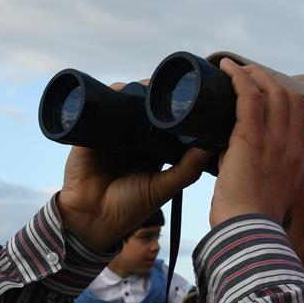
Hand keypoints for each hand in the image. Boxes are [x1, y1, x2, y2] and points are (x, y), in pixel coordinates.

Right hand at [57, 82, 211, 250]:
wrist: (93, 218)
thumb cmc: (130, 207)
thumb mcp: (165, 186)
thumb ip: (188, 167)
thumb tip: (212, 143)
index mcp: (151, 150)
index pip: (165, 123)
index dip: (175, 110)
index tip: (190, 94)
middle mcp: (132, 140)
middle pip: (145, 109)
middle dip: (155, 96)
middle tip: (169, 84)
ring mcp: (112, 134)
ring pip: (125, 104)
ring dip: (135, 91)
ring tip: (148, 86)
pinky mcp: (92, 131)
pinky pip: (101, 108)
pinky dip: (111, 96)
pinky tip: (123, 90)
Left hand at [209, 58, 303, 226]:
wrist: (248, 231)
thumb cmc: (251, 222)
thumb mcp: (269, 196)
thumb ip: (262, 175)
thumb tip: (235, 162)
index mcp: (297, 161)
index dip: (294, 104)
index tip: (277, 97)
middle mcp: (291, 147)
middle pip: (292, 99)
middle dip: (273, 81)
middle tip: (252, 77)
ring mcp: (274, 140)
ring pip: (273, 91)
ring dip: (255, 74)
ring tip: (237, 69)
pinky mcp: (251, 137)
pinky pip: (249, 96)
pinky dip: (239, 78)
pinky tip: (227, 69)